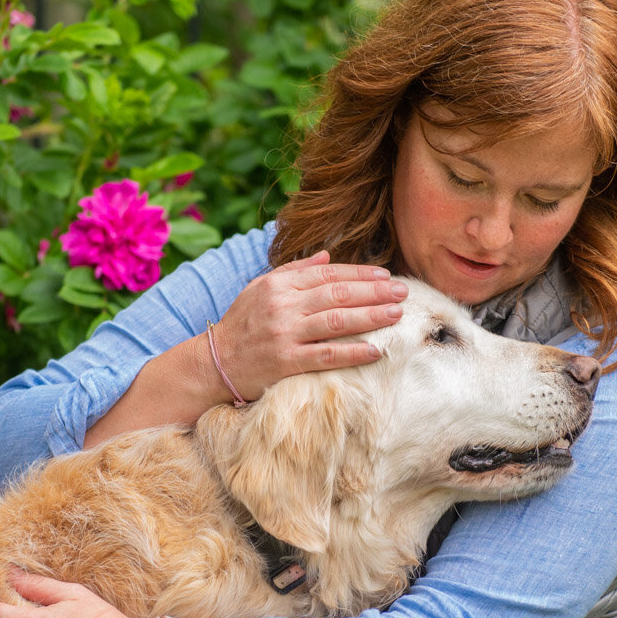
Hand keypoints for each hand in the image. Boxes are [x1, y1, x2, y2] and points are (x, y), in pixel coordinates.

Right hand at [211, 250, 407, 399]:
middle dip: (374, 292)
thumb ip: (294, 271)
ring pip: (336, 321)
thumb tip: (327, 255)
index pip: (328, 274)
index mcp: (279, 284)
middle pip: (337, 294)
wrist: (213, 362)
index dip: (360, 273)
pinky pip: (326, 355)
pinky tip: (375, 350)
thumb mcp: (260, 288)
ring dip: (370, 316)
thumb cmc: (241, 324)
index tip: (385, 275)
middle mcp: (283, 305)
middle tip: (402, 292)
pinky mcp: (286, 362)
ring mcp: (285, 334)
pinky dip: (352, 352)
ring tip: (396, 314)